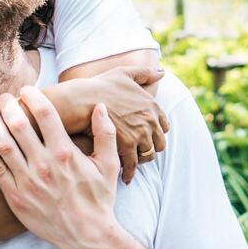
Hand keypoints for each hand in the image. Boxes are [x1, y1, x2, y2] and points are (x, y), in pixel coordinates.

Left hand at [0, 88, 121, 248]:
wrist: (86, 235)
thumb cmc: (98, 199)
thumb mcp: (108, 165)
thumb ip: (106, 134)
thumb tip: (100, 107)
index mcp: (65, 152)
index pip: (45, 115)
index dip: (33, 97)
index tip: (27, 89)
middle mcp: (44, 164)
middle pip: (19, 126)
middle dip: (8, 107)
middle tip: (3, 98)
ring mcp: (28, 181)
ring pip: (3, 145)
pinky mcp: (16, 197)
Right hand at [90, 66, 169, 182]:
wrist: (83, 99)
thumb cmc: (101, 85)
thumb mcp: (125, 73)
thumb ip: (145, 73)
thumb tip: (162, 72)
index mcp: (152, 106)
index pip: (164, 126)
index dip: (155, 133)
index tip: (147, 137)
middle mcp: (150, 121)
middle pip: (159, 143)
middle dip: (150, 148)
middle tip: (139, 154)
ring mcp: (140, 134)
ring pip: (148, 155)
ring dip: (140, 160)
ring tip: (132, 165)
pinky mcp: (127, 146)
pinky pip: (133, 164)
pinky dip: (129, 172)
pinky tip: (124, 176)